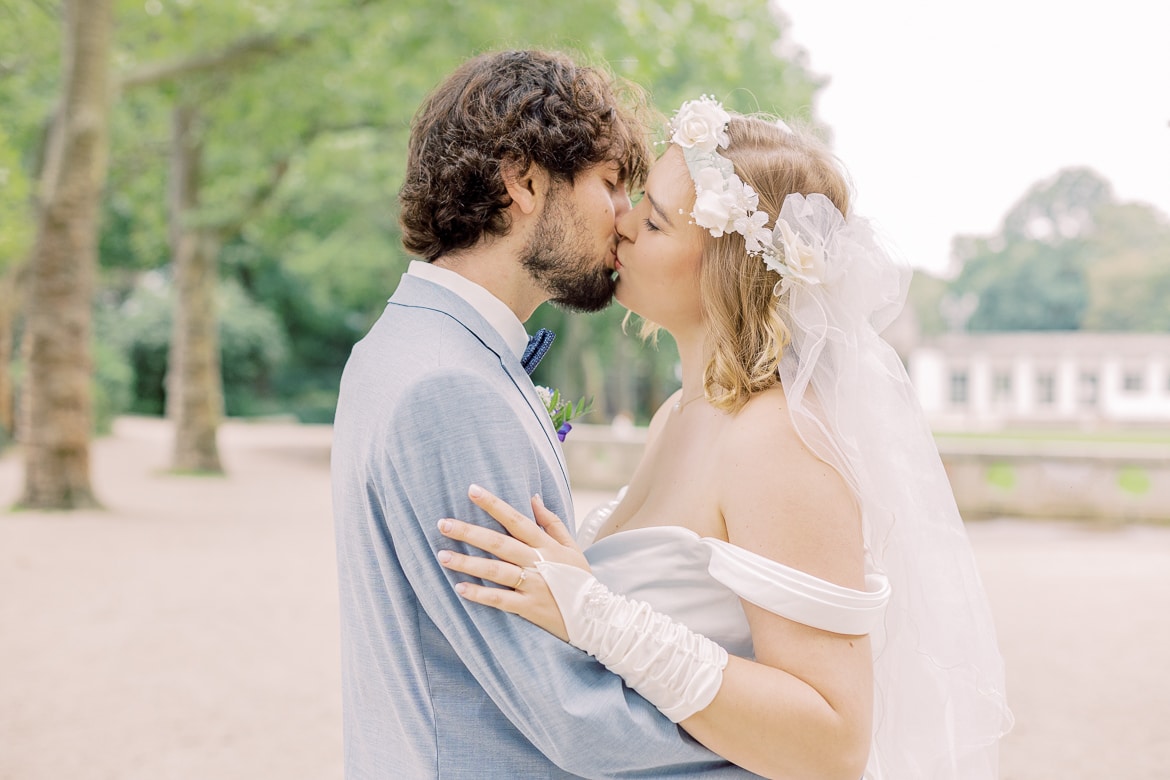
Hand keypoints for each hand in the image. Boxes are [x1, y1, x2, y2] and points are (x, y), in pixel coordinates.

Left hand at [437, 484, 588, 641]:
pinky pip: (501, 600)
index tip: (471, 490)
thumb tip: (533, 498)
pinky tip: (460, 588)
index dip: (494, 504)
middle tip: (443, 524)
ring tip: (442, 556)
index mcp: (546, 545)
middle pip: (499, 543)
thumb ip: (552, 523)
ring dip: (468, 563)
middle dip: (470, 532)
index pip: (516, 519)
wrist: (597, 617)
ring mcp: (534, 585)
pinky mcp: (530, 608)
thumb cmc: (581, 580)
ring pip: (496, 571)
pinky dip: (481, 594)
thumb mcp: (572, 547)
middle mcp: (538, 562)